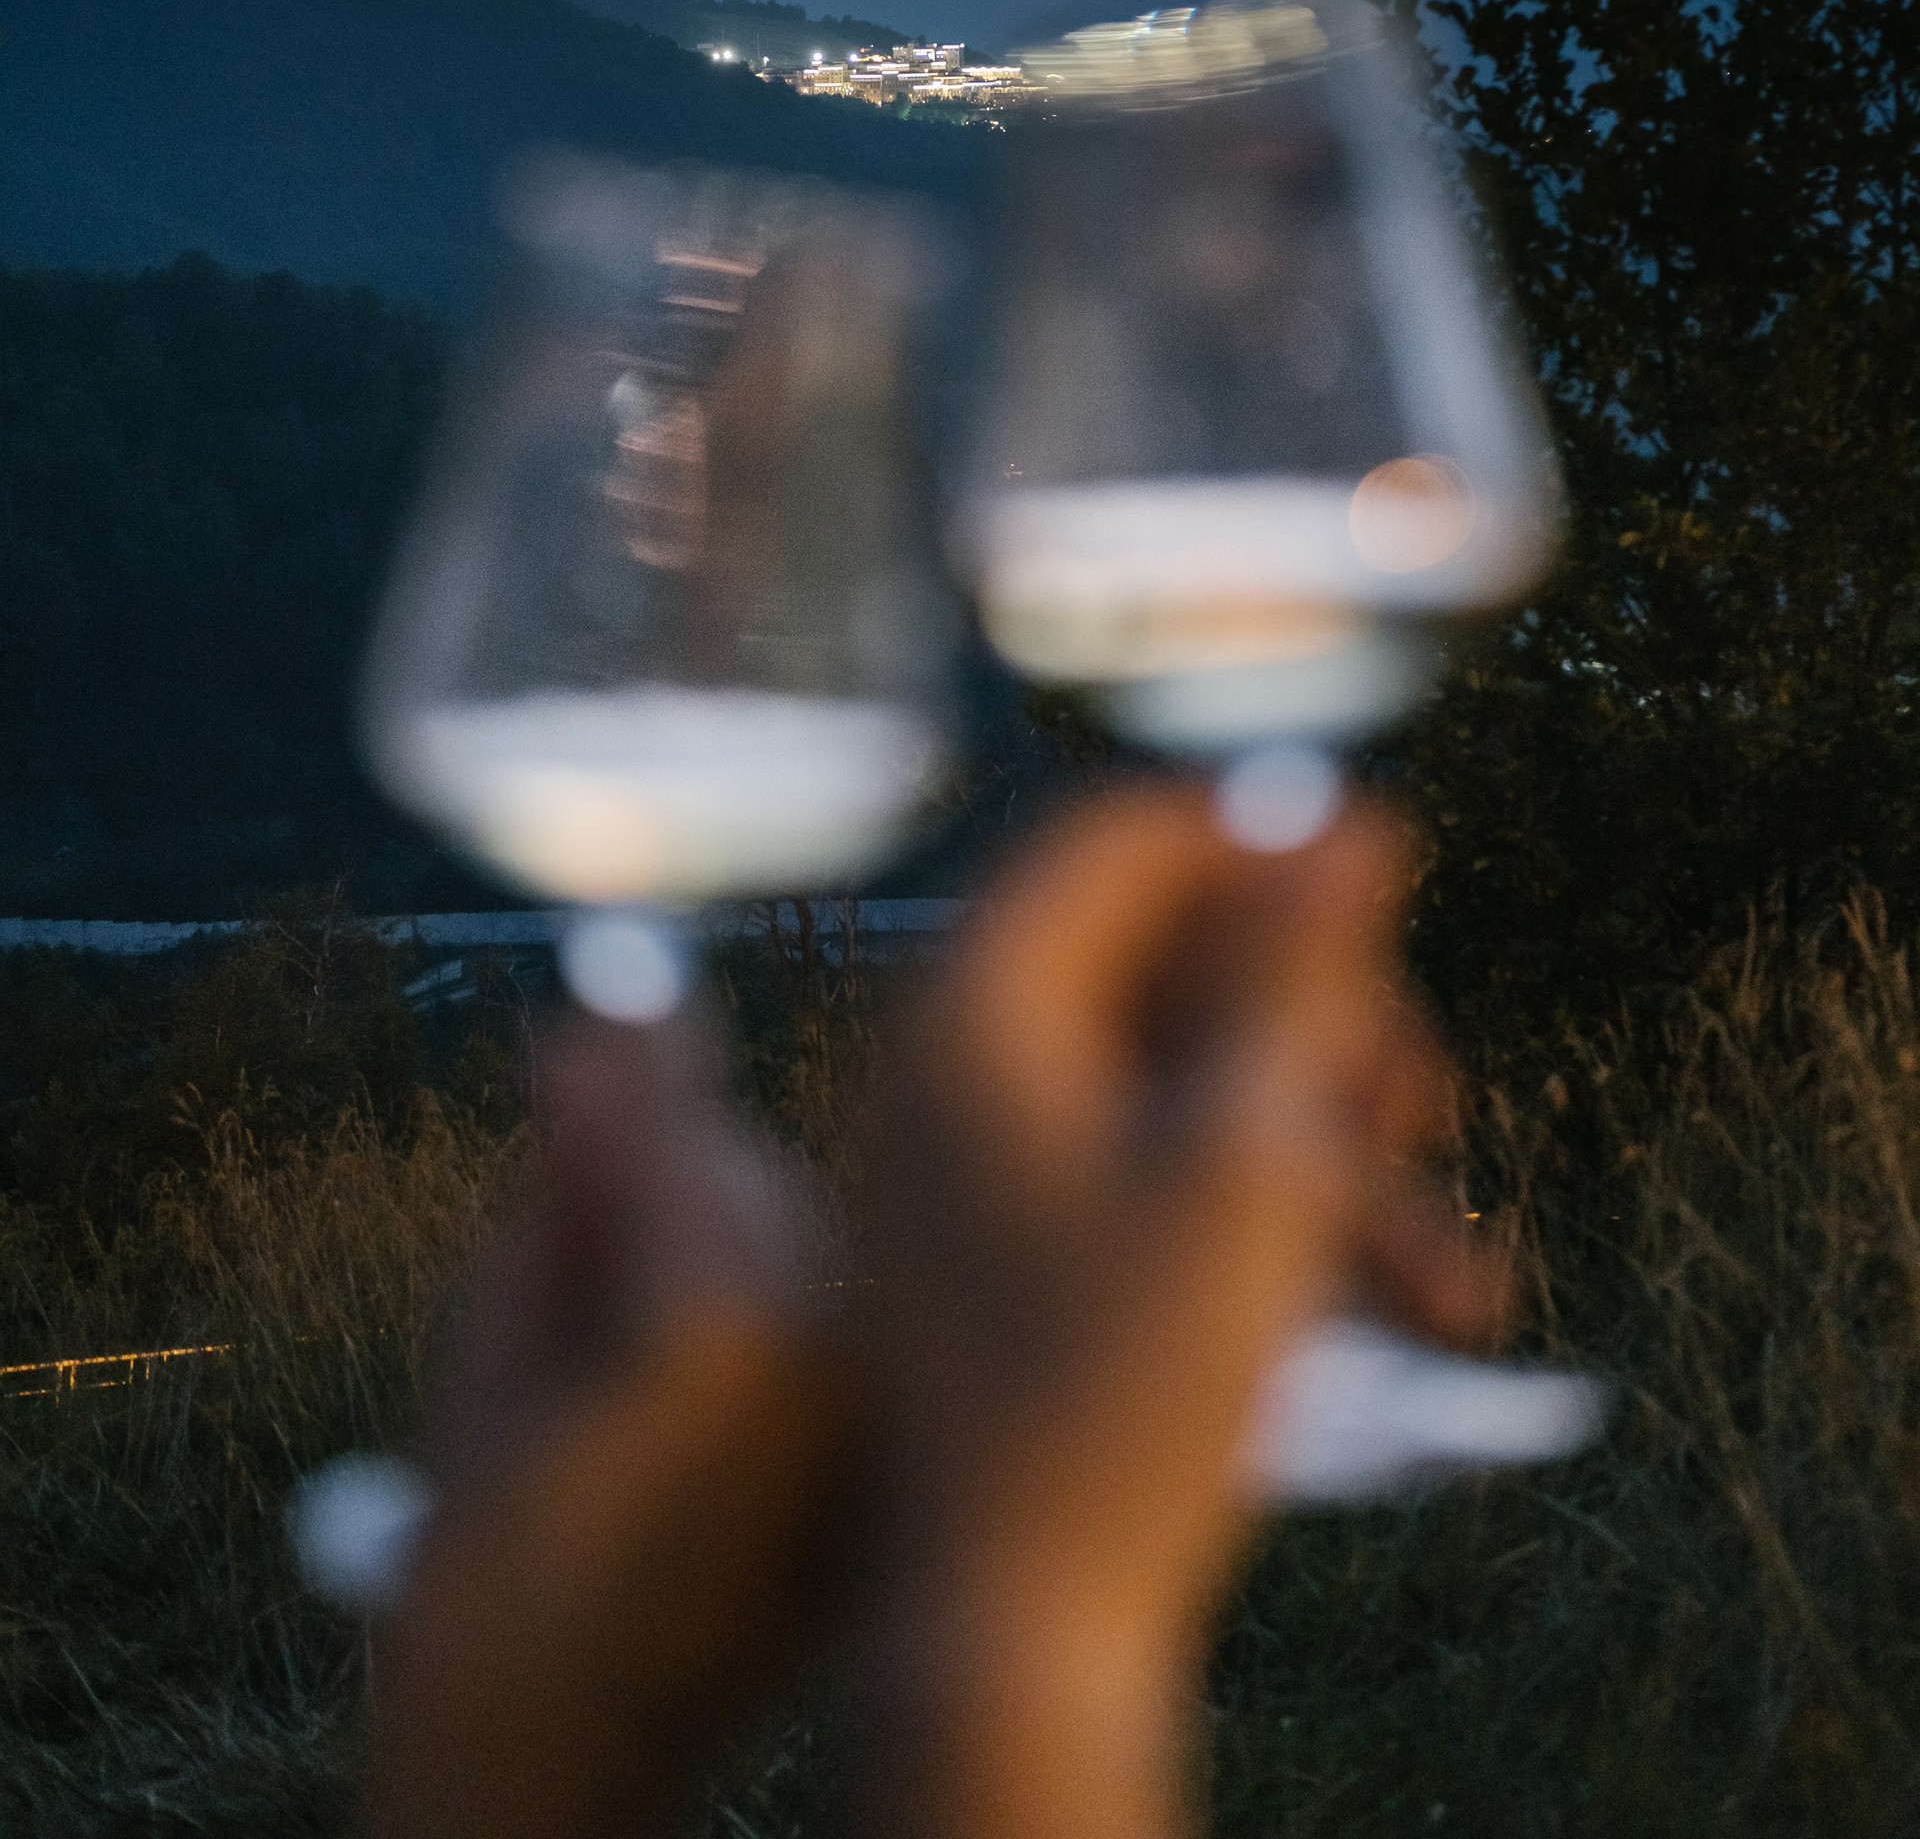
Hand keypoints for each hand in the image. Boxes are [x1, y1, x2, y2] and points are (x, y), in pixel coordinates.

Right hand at [362, 1003, 851, 1838]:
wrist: (562, 1806)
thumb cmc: (480, 1609)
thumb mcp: (476, 1379)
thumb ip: (548, 1202)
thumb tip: (582, 1057)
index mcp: (719, 1328)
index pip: (678, 1132)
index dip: (640, 1047)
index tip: (634, 966)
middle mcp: (831, 1360)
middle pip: (748, 1180)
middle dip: (668, 1157)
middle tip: (586, 1151)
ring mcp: (868, 1423)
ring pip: (801, 1251)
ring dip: (721, 1230)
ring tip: (627, 1315)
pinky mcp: (878, 1476)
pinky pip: (832, 1332)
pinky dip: (770, 1309)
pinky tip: (692, 1367)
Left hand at [847, 781, 1498, 1838]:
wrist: (1016, 1643)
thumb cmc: (1121, 1394)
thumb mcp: (1245, 1153)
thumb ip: (1292, 970)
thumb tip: (1348, 813)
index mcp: (973, 1007)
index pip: (1122, 835)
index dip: (1266, 838)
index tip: (1394, 877)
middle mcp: (951, 1064)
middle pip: (1166, 964)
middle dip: (1320, 1028)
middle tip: (1430, 1102)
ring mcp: (972, 1164)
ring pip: (1180, 1086)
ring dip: (1321, 1152)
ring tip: (1446, 1276)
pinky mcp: (1007, 1252)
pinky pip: (1146, 1175)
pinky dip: (1260, 1217)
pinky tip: (1386, 1313)